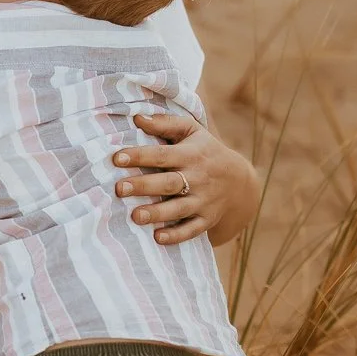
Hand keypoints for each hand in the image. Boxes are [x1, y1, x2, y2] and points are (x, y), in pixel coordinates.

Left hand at [114, 112, 260, 245]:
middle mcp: (197, 178)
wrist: (239, 182)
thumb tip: (137, 117)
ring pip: (178, 209)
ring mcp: (203, 200)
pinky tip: (158, 238)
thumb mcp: (192, 131)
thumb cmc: (205, 151)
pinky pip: (191, 229)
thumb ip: (165, 123)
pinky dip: (176, 235)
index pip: (162, 155)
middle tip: (119, 189)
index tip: (117, 158)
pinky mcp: (206, 219)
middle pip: (168, 183)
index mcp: (190, 155)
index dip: (140, 156)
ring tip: (135, 216)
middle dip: (143, 186)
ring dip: (157, 213)